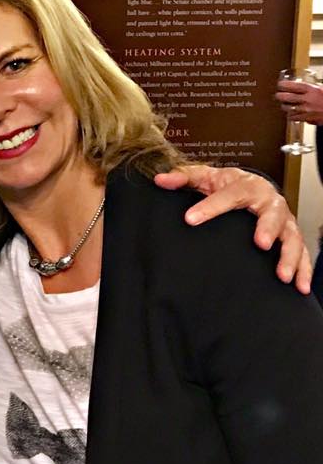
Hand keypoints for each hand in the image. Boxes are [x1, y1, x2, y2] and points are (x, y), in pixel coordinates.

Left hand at [154, 165, 310, 293]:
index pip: (229, 194)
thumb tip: (161, 179)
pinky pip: (302, 253)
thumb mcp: (205, 177)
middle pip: (273, 213)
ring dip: (289, 255)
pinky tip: (298, 287)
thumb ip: (183, 177)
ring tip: (282, 275)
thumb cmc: (228, 184)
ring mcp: (283, 220)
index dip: (210, 206)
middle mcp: (269, 202)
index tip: (191, 218)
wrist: (252, 185)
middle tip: (260, 243)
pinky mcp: (290, 236)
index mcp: (246, 186)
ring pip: (292, 236)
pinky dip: (303, 269)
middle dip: (268, 228)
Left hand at [275, 78, 322, 124]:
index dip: (283, 85)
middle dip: (279, 96)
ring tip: (285, 105)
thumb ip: (311, 88)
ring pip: (287, 108)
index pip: (291, 85)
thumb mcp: (322, 89)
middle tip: (278, 95)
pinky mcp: (307, 118)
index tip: (280, 85)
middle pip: (285, 96)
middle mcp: (307, 99)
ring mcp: (306, 109)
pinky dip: (291, 115)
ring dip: (284, 106)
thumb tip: (300, 88)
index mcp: (312, 89)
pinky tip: (293, 113)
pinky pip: (292, 117)